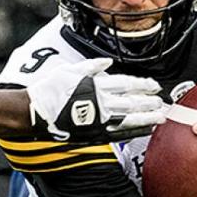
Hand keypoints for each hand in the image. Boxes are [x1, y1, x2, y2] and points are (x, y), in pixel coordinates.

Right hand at [27, 58, 165, 141]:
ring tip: (161, 116)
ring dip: (148, 117)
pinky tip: (146, 130)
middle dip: (149, 101)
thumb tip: (107, 63)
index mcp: (95, 85)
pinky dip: (134, 131)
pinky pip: (119, 133)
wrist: (34, 112)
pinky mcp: (94, 133)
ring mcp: (99, 120)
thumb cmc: (48, 90)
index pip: (126, 84)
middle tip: (162, 102)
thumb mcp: (69, 70)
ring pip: (130, 118)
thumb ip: (91, 67)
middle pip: (132, 101)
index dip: (142, 85)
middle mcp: (100, 103)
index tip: (153, 86)